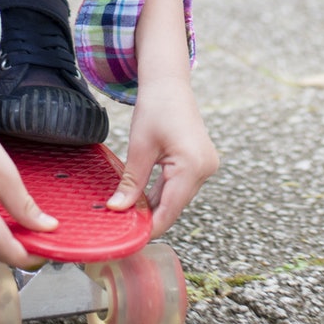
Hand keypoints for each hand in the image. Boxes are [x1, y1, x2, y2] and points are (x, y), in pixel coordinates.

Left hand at [108, 75, 217, 237]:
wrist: (169, 83)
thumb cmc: (155, 108)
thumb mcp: (139, 147)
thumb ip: (131, 183)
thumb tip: (116, 210)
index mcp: (192, 166)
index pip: (169, 210)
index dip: (149, 228)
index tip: (128, 239)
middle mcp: (205, 169)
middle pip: (174, 205)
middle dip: (149, 216)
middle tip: (121, 227)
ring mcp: (206, 165)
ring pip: (176, 197)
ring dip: (154, 205)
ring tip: (128, 213)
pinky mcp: (201, 162)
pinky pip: (180, 185)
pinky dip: (162, 192)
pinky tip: (142, 197)